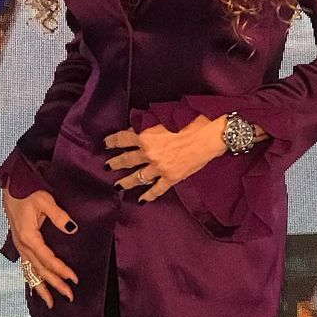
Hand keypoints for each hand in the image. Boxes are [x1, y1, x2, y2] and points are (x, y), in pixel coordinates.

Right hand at [3, 184, 79, 307]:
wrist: (11, 186)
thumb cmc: (27, 191)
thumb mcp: (45, 200)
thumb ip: (58, 216)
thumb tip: (72, 229)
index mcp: (28, 236)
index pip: (48, 259)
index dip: (61, 270)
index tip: (74, 279)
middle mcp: (23, 245)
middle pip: (40, 270)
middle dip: (55, 284)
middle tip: (70, 296)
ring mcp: (20, 246)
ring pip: (31, 271)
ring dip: (42, 287)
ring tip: (51, 303)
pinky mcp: (20, 244)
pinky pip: (26, 267)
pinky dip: (32, 279)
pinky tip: (37, 289)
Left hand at [104, 115, 224, 201]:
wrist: (210, 135)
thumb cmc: (191, 120)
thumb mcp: (165, 116)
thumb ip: (148, 123)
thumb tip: (137, 127)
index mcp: (145, 135)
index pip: (122, 139)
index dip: (112, 141)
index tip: (106, 144)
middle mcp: (148, 153)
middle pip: (126, 160)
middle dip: (114, 163)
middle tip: (106, 167)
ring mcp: (159, 168)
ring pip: (137, 177)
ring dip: (126, 182)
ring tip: (117, 186)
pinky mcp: (171, 178)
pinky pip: (156, 189)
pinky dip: (148, 196)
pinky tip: (141, 200)